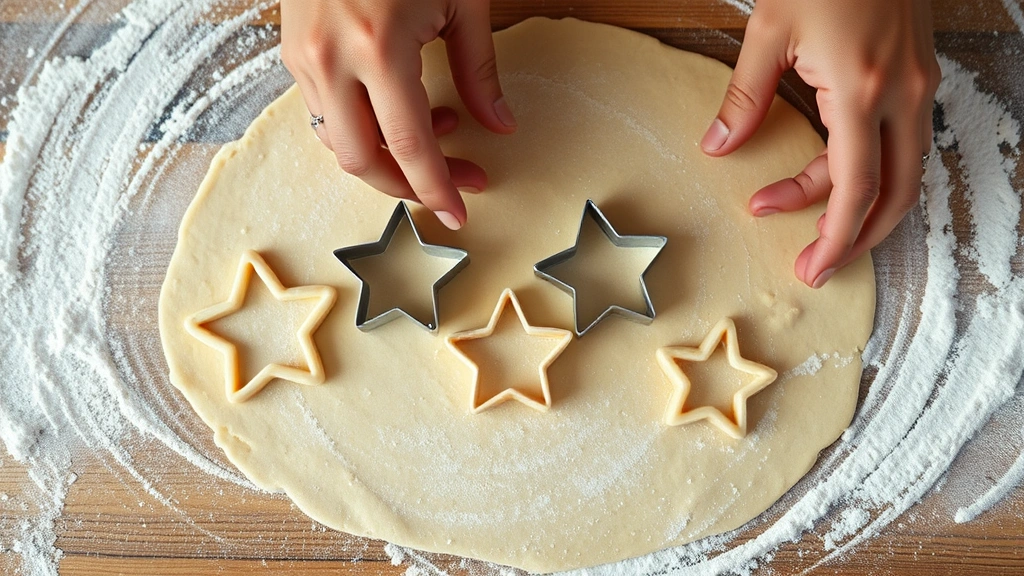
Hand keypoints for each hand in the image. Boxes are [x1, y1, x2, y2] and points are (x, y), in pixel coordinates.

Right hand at [280, 0, 516, 229]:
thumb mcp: (461, 1)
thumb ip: (479, 70)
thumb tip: (499, 125)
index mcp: (379, 47)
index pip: (410, 144)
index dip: (436, 187)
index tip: (458, 213)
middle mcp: (331, 60)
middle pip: (363, 161)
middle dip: (409, 185)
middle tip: (458, 181)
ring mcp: (304, 58)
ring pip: (338, 144)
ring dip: (387, 158)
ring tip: (439, 138)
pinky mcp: (292, 53)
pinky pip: (325, 116)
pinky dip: (362, 130)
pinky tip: (398, 112)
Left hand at [700, 0, 939, 287]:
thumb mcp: (770, 30)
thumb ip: (744, 97)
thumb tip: (717, 146)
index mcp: (862, 91)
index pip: (855, 189)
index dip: (833, 237)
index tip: (809, 266)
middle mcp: (903, 97)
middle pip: (894, 195)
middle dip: (855, 239)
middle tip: (815, 264)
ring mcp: (918, 88)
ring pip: (901, 173)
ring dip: (859, 208)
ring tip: (812, 225)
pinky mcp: (918, 78)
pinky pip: (899, 143)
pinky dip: (869, 171)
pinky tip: (829, 179)